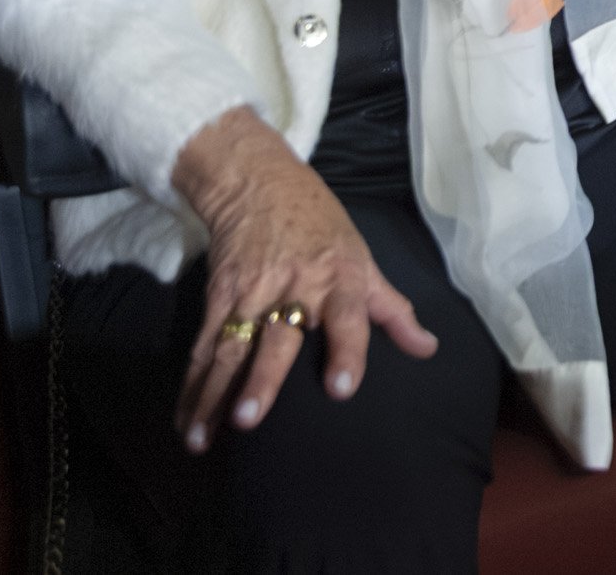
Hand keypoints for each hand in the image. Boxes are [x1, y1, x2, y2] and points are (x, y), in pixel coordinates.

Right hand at [170, 108, 436, 453]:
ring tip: (203, 435)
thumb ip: (393, 310)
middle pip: (277, 338)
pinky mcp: (218, 296)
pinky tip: (187, 421)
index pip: (348, 317)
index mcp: (338, 278)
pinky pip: (203, 345)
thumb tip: (428, 349)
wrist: (259, 182)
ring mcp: (250, 293)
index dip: (347, 352)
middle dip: (262, 379)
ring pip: (230, 347)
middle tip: (248, 419)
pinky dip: (192, 384)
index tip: (341, 389)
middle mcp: (294, 287)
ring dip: (213, 393)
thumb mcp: (362, 259)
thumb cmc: (321, 226)